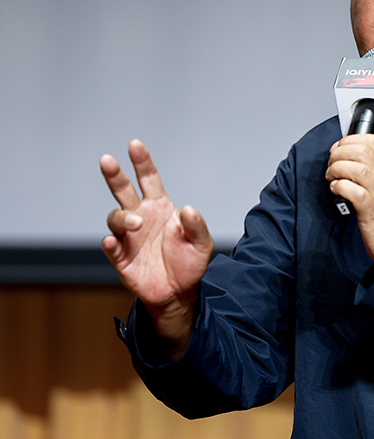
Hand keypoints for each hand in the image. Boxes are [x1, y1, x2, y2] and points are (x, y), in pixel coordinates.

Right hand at [100, 140, 212, 345]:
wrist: (178, 293)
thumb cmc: (189, 264)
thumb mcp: (202, 244)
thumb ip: (197, 226)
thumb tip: (187, 209)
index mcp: (160, 207)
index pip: (149, 179)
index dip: (142, 162)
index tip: (135, 145)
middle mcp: (142, 217)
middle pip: (123, 191)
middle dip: (114, 175)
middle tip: (107, 160)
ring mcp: (129, 237)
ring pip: (116, 218)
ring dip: (124, 217)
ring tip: (137, 224)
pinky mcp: (121, 257)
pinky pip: (111, 246)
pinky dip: (110, 242)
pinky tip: (112, 241)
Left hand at [326, 134, 373, 265]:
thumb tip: (354, 160)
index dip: (351, 140)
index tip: (340, 148)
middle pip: (362, 150)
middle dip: (340, 153)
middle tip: (332, 163)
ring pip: (356, 168)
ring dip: (337, 168)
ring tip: (332, 177)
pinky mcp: (372, 212)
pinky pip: (353, 191)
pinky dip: (340, 186)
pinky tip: (336, 189)